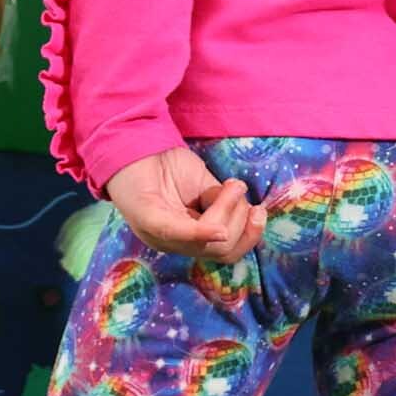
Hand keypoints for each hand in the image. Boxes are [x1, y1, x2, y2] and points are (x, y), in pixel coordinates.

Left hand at [108, 144, 259, 262]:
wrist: (136, 141)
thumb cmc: (168, 165)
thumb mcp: (205, 186)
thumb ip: (222, 202)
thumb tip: (248, 212)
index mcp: (186, 239)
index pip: (225, 254)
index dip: (249, 238)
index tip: (260, 212)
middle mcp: (172, 244)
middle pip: (221, 251)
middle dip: (240, 222)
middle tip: (238, 190)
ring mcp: (158, 235)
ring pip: (206, 243)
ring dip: (227, 212)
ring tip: (231, 185)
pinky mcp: (146, 219)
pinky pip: (178, 233)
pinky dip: (201, 235)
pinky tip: (218, 230)